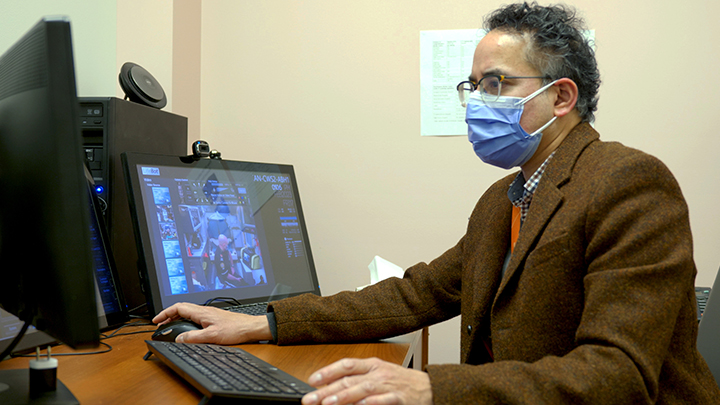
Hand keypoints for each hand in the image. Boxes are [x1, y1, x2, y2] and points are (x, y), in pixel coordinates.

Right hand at [152, 302, 271, 344]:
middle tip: (160, 325)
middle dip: (168, 316)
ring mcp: (209, 314)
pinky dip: (185, 321)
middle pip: (181, 309)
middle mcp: (204, 311)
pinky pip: (194, 316)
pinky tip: (187, 328)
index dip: (165, 313)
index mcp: (202, 312)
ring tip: (170, 327)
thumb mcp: (212, 336)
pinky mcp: (213, 318)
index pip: (178, 307)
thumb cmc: (235, 330)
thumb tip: (179, 339)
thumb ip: (194, 338)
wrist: (250, 328)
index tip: (156, 320)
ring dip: (176, 318)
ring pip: (188, 312)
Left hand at [301, 357, 431, 404]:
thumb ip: (358, 378)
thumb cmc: (401, 382)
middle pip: (349, 379)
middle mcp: (378, 373)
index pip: (346, 365)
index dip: (328, 372)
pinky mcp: (399, 398)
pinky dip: (372, 403)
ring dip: (344, 396)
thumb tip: (332, 385)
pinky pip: (384, 400)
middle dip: (327, 390)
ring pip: (363, 389)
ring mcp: (388, 385)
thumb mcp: (379, 374)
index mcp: (372, 365)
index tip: (311, 381)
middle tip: (310, 399)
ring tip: (328, 404)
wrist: (429, 387)